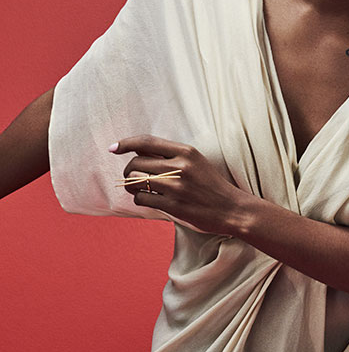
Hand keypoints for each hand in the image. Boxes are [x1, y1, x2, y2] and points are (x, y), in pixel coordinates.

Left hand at [110, 135, 241, 234]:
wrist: (232, 209)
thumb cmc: (211, 185)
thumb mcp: (196, 162)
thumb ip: (171, 156)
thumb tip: (138, 152)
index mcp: (186, 152)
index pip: (146, 142)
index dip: (126, 143)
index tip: (113, 148)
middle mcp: (180, 167)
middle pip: (136, 163)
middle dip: (127, 171)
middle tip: (132, 178)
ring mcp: (176, 187)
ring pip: (135, 180)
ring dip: (131, 186)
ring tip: (138, 189)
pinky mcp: (173, 205)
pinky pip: (142, 199)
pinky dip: (140, 200)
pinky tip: (149, 200)